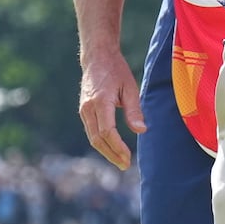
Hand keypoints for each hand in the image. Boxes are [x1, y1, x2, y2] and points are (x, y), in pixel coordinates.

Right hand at [78, 46, 145, 170]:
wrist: (96, 57)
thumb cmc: (116, 70)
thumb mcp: (130, 87)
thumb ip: (134, 110)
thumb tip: (141, 131)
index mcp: (100, 101)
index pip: (107, 131)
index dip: (118, 147)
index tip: (128, 157)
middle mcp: (88, 107)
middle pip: (97, 139)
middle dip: (112, 154)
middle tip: (125, 165)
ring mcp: (83, 109)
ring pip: (92, 137)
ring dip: (106, 152)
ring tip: (120, 161)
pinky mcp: (83, 110)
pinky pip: (91, 131)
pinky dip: (101, 143)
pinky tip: (112, 149)